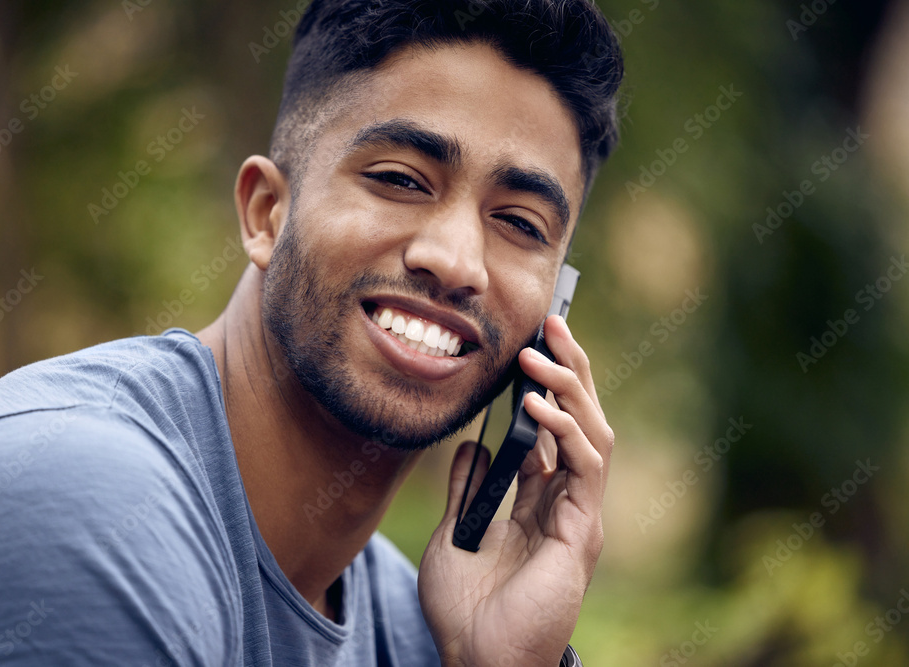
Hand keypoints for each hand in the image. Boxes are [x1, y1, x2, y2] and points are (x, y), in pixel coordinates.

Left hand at [418, 315, 613, 666]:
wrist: (475, 659)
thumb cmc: (466, 606)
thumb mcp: (456, 531)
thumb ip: (467, 487)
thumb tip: (470, 442)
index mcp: (537, 497)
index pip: (551, 427)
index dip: (543, 383)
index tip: (527, 342)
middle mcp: (564, 499)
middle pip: (579, 418)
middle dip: (568, 368)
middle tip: (550, 322)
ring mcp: (578, 513)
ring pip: (593, 432)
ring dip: (569, 387)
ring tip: (540, 352)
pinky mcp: (583, 529)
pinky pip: (585, 465)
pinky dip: (564, 429)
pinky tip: (535, 406)